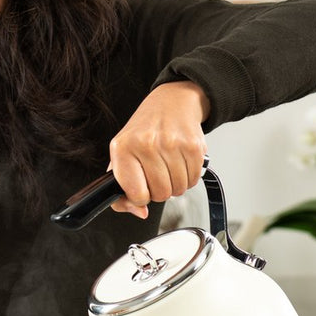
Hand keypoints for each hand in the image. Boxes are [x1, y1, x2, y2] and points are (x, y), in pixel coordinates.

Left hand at [108, 81, 210, 218]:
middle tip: (157, 172)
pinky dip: (188, 176)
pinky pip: (193, 180)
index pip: (137, 195)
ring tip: (169, 165)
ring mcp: (171, 144)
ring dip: (175, 183)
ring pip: (178, 189)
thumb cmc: (144, 131)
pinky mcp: (193, 146)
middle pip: (160, 194)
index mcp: (123, 148)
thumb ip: (123, 191)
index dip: (141, 196)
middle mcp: (147, 144)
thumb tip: (140, 212)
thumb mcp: (122, 156)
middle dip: (160, 189)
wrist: (171, 103)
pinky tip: (180, 161)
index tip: (142, 186)